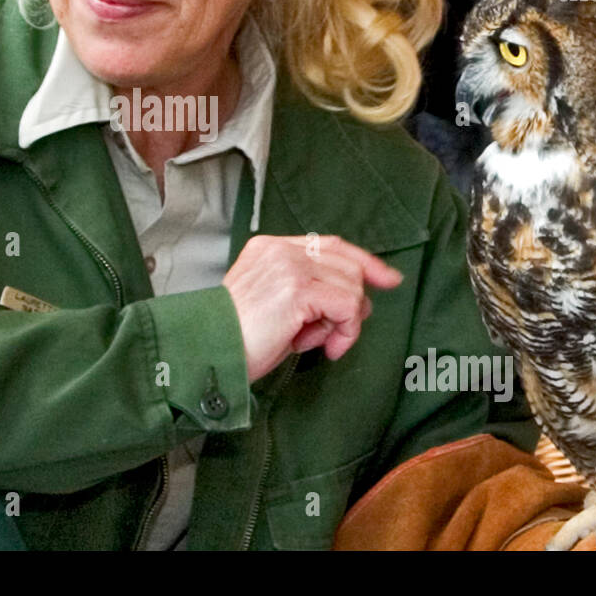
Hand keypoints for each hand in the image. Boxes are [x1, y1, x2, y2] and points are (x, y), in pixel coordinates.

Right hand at [222, 234, 401, 382]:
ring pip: (352, 286)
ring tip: (315, 342)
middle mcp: (280, 249)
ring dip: (345, 322)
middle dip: (351, 305)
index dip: (363, 261)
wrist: (206, 351)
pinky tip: (323, 347)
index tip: (389, 279)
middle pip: (348, 265)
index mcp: (269, 247)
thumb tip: (361, 302)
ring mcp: (289, 266)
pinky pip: (347, 306)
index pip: (330, 244)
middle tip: (329, 337)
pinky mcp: (298, 289)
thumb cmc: (237, 339)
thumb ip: (311, 292)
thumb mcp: (276, 304)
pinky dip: (345, 331)